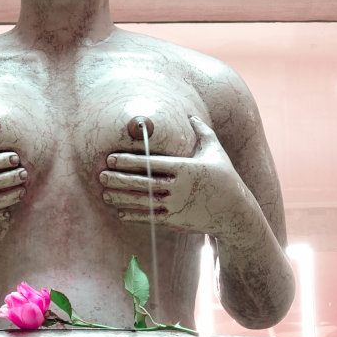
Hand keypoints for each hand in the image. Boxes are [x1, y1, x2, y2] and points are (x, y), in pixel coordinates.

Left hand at [99, 116, 251, 237]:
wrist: (235, 212)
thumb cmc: (226, 179)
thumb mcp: (216, 152)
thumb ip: (202, 132)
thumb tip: (191, 115)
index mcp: (186, 168)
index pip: (151, 163)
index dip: (129, 160)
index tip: (111, 158)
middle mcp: (179, 187)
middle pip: (143, 182)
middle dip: (119, 179)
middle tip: (100, 175)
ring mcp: (176, 206)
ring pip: (143, 202)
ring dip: (122, 198)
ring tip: (104, 194)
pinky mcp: (176, 221)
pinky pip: (150, 218)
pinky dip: (134, 216)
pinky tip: (120, 213)